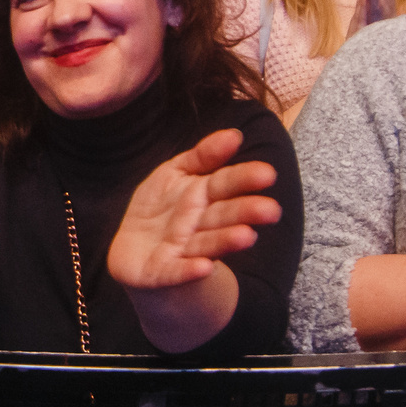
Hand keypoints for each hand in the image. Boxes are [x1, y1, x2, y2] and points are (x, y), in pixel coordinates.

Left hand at [107, 127, 282, 292]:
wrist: (134, 250)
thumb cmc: (161, 207)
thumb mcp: (175, 173)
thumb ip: (203, 156)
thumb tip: (235, 134)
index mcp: (202, 196)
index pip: (225, 184)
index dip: (244, 178)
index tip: (268, 174)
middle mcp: (197, 224)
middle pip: (223, 215)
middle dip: (245, 211)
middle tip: (271, 210)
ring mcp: (182, 249)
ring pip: (207, 243)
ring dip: (226, 240)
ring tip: (247, 236)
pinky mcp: (163, 271)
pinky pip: (175, 270)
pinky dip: (188, 270)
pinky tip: (203, 267)